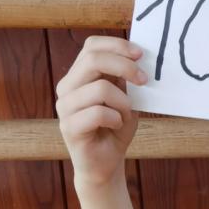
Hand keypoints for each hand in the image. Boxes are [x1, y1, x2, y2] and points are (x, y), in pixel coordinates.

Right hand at [55, 35, 146, 187]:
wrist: (105, 163)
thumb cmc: (116, 128)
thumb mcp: (125, 98)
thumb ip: (125, 79)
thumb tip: (138, 57)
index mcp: (79, 76)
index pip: (91, 46)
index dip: (117, 45)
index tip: (141, 55)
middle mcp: (67, 87)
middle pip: (93, 59)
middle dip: (125, 66)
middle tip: (144, 80)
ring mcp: (64, 107)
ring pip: (100, 88)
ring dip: (123, 102)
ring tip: (125, 114)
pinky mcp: (68, 127)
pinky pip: (99, 113)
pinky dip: (116, 118)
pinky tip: (117, 126)